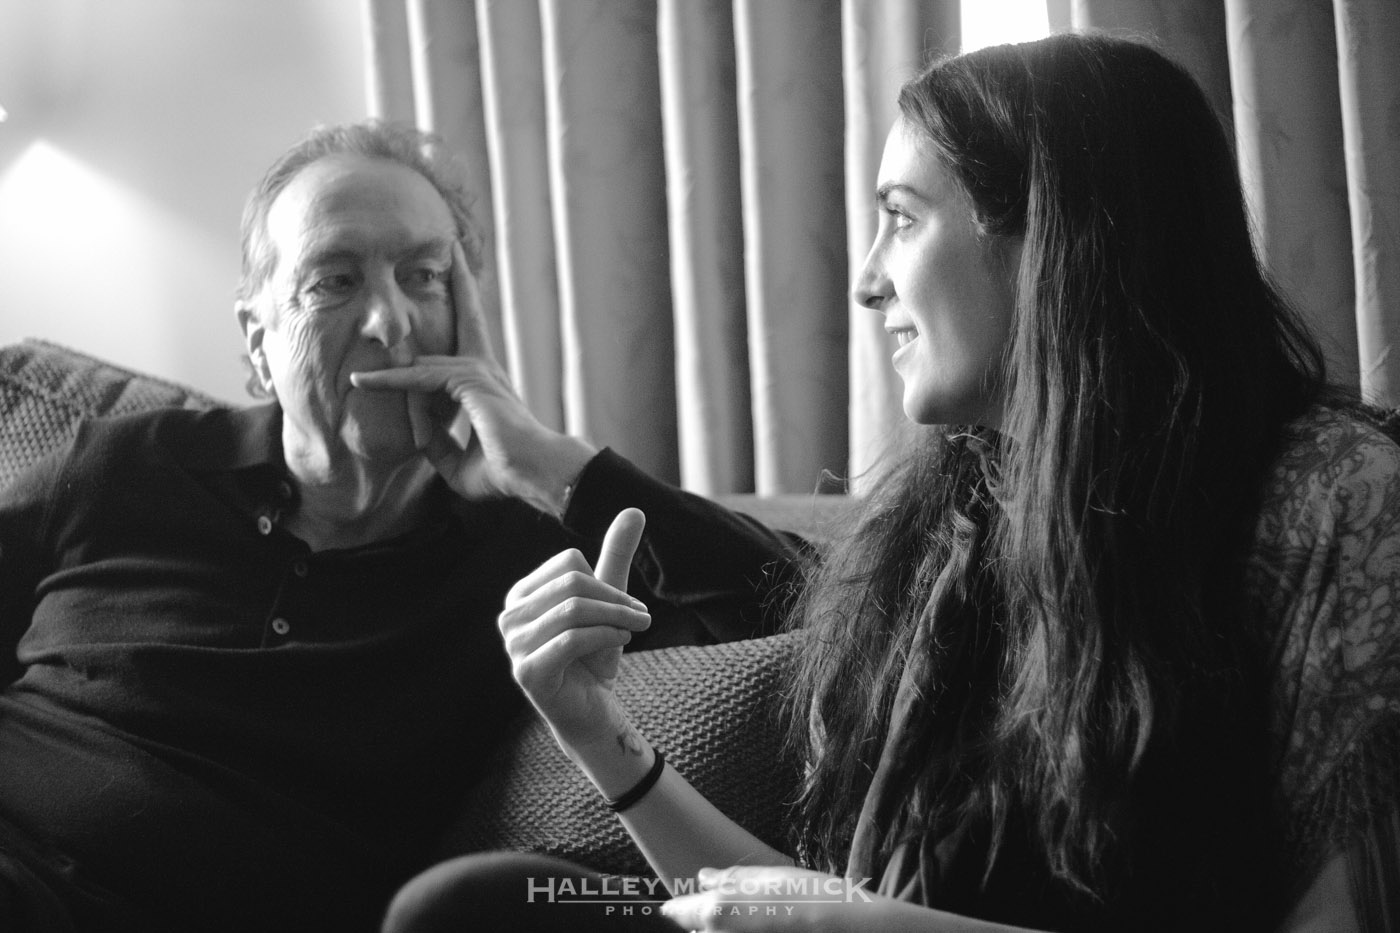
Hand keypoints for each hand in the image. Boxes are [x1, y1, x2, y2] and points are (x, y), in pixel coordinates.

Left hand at [349, 241, 595, 510]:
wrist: (535, 475)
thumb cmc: (507, 470)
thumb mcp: (459, 461)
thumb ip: (438, 443)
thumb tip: (417, 436)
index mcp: (487, 383)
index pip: (468, 343)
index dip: (459, 323)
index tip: (454, 295)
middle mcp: (485, 368)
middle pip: (470, 316)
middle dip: (462, 283)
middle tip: (454, 251)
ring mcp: (479, 372)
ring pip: (425, 366)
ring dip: (391, 374)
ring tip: (359, 376)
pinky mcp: (469, 383)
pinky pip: (420, 379)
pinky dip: (394, 384)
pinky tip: (366, 383)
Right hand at [498, 509, 650, 746]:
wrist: (592, 711)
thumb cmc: (595, 655)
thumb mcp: (608, 600)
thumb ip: (615, 555)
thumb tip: (635, 509)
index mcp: (522, 594)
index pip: (569, 563)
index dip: (606, 581)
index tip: (630, 606)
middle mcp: (510, 617)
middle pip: (572, 583)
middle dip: (615, 599)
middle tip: (642, 617)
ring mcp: (514, 646)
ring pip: (574, 610)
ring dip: (616, 618)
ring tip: (636, 629)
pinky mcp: (527, 672)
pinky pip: (572, 639)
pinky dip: (606, 636)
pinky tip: (622, 642)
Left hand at [662, 865, 880, 932]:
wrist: (853, 931)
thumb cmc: (815, 899)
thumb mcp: (772, 877)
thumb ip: (732, 878)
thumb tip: (704, 877)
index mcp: (722, 912)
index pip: (682, 913)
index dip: (677, 909)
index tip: (671, 908)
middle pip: (702, 931)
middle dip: (709, 922)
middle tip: (740, 910)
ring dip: (727, 930)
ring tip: (761, 920)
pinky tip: (770, 927)